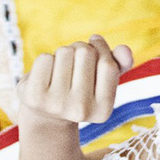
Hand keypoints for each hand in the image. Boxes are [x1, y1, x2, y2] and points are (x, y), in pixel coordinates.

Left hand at [19, 35, 133, 124]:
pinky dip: (45, 60)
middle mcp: (80, 111)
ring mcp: (56, 105)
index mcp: (103, 110)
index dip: (101, 48)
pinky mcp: (34, 97)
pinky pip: (44, 58)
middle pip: (86, 53)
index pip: (108, 65)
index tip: (95, 45)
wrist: (45, 114)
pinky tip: (45, 76)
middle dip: (80, 49)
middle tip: (74, 64)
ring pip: (64, 52)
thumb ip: (119, 64)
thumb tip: (124, 50)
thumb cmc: (79, 91)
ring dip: (63, 54)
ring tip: (60, 71)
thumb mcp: (102, 80)